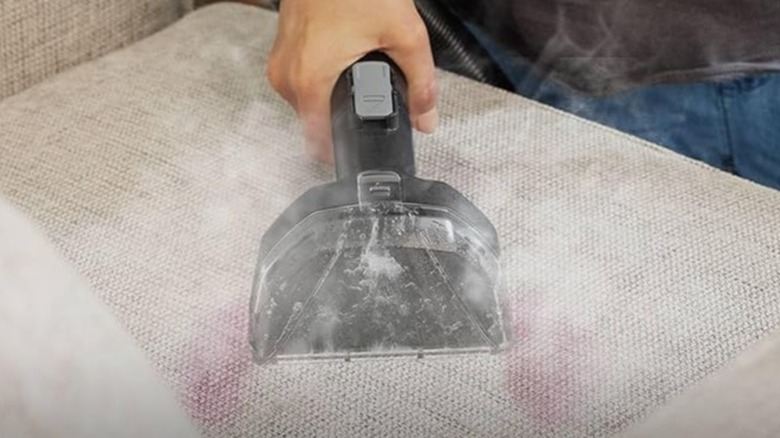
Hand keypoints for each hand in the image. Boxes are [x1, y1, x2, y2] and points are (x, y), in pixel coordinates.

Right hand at [266, 0, 437, 162]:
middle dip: (343, 118)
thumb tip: (426, 118)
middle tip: (370, 97)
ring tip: (356, 72)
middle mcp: (287, 77)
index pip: (319, 142)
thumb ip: (420, 83)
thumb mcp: (404, 35)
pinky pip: (300, 81)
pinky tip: (343, 58)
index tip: (362, 147)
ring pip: (307, 102)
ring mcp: (280, 63)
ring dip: (332, 97)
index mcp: (310, 81)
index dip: (344, 149)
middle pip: (315, 123)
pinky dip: (321, 78)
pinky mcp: (280, 50)